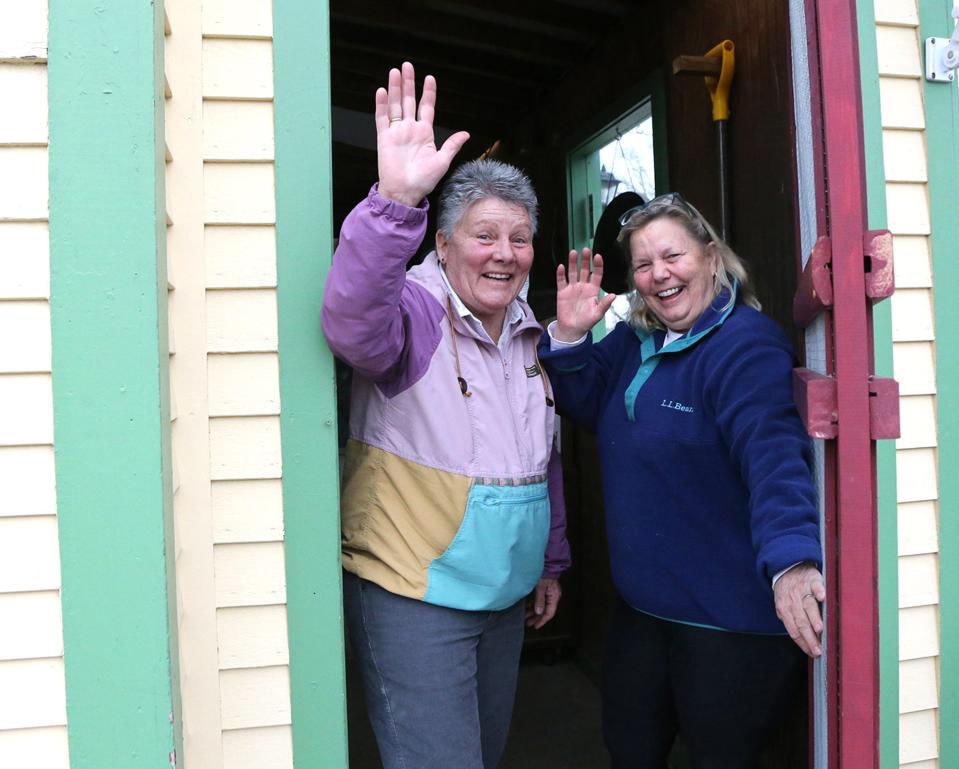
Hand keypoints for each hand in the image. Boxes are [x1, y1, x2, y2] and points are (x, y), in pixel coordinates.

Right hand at [374, 62, 469, 206]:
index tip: (430, 78)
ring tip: (395, 71)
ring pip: (395, 105)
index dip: (428, 93)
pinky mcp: (384, 138)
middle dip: (408, 83)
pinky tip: (382, 90)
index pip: (426, 107)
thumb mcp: (442, 161)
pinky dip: (381, 104)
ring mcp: (396, 132)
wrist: (405, 193)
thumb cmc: (423, 180)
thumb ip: (451, 145)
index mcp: (424, 133)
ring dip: (395, 88)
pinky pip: (382, 118)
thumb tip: (465, 133)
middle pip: (408, 101)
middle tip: (407, 65)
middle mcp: (410, 129)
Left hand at [525, 578, 561, 628]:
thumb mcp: (541, 588)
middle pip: (544, 611)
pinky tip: (526, 607)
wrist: (546, 563)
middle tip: (528, 623)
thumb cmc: (544, 573)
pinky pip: (538, 600)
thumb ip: (539, 600)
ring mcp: (548, 593)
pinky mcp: (544, 590)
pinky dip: (533, 605)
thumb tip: (538, 612)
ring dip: (533, 611)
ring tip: (525, 616)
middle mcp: (552, 597)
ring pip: (541, 606)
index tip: (535, 626)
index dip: (542, 621)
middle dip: (536, 618)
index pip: (549, 613)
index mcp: (554, 597)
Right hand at [554, 248, 616, 340]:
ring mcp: (572, 288)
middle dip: (585, 260)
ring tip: (573, 252)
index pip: (597, 274)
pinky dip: (561, 274)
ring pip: (573, 272)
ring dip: (573, 262)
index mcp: (593, 290)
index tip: (598, 256)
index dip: (597, 265)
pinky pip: (561, 280)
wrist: (572, 329)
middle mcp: (583, 286)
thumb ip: (604, 304)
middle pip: (584, 270)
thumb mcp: (598, 314)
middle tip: (586, 250)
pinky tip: (561, 266)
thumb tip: (613, 296)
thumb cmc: (586, 322)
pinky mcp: (562, 292)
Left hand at [773, 562, 825, 656]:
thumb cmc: (787, 590)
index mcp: (784, 609)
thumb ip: (788, 619)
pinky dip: (819, 591)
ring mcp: (802, 590)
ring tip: (820, 630)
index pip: (793, 630)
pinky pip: (815, 586)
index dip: (803, 643)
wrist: (788, 566)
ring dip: (814, 617)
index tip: (813, 654)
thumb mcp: (782, 605)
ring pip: (808, 606)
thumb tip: (798, 638)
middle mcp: (793, 601)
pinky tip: (823, 598)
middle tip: (819, 650)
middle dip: (810, 638)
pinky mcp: (812, 579)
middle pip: (801, 622)